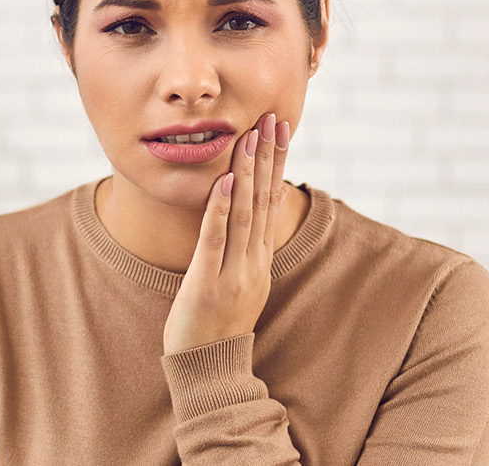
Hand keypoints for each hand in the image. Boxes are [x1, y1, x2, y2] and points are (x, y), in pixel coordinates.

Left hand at [163, 113, 292, 355]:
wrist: (210, 371)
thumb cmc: (219, 325)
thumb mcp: (244, 281)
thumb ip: (254, 244)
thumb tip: (267, 201)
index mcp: (260, 260)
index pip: (272, 202)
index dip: (277, 163)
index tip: (281, 129)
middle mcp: (253, 263)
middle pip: (263, 201)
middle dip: (268, 157)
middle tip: (273, 118)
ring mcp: (232, 274)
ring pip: (244, 214)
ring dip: (248, 173)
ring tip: (251, 137)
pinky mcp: (207, 285)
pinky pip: (214, 241)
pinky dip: (221, 209)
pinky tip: (225, 181)